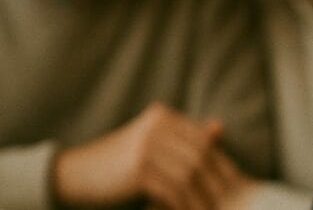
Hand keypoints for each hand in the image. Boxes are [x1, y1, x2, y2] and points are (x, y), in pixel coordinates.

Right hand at [52, 102, 237, 208]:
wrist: (76, 175)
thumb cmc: (119, 164)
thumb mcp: (153, 146)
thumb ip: (184, 138)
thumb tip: (218, 128)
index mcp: (163, 116)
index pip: (202, 139)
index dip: (219, 162)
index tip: (232, 183)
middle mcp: (157, 125)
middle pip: (199, 154)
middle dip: (214, 180)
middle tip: (227, 201)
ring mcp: (147, 145)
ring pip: (188, 172)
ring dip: (201, 196)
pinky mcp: (138, 167)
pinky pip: (172, 188)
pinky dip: (182, 204)